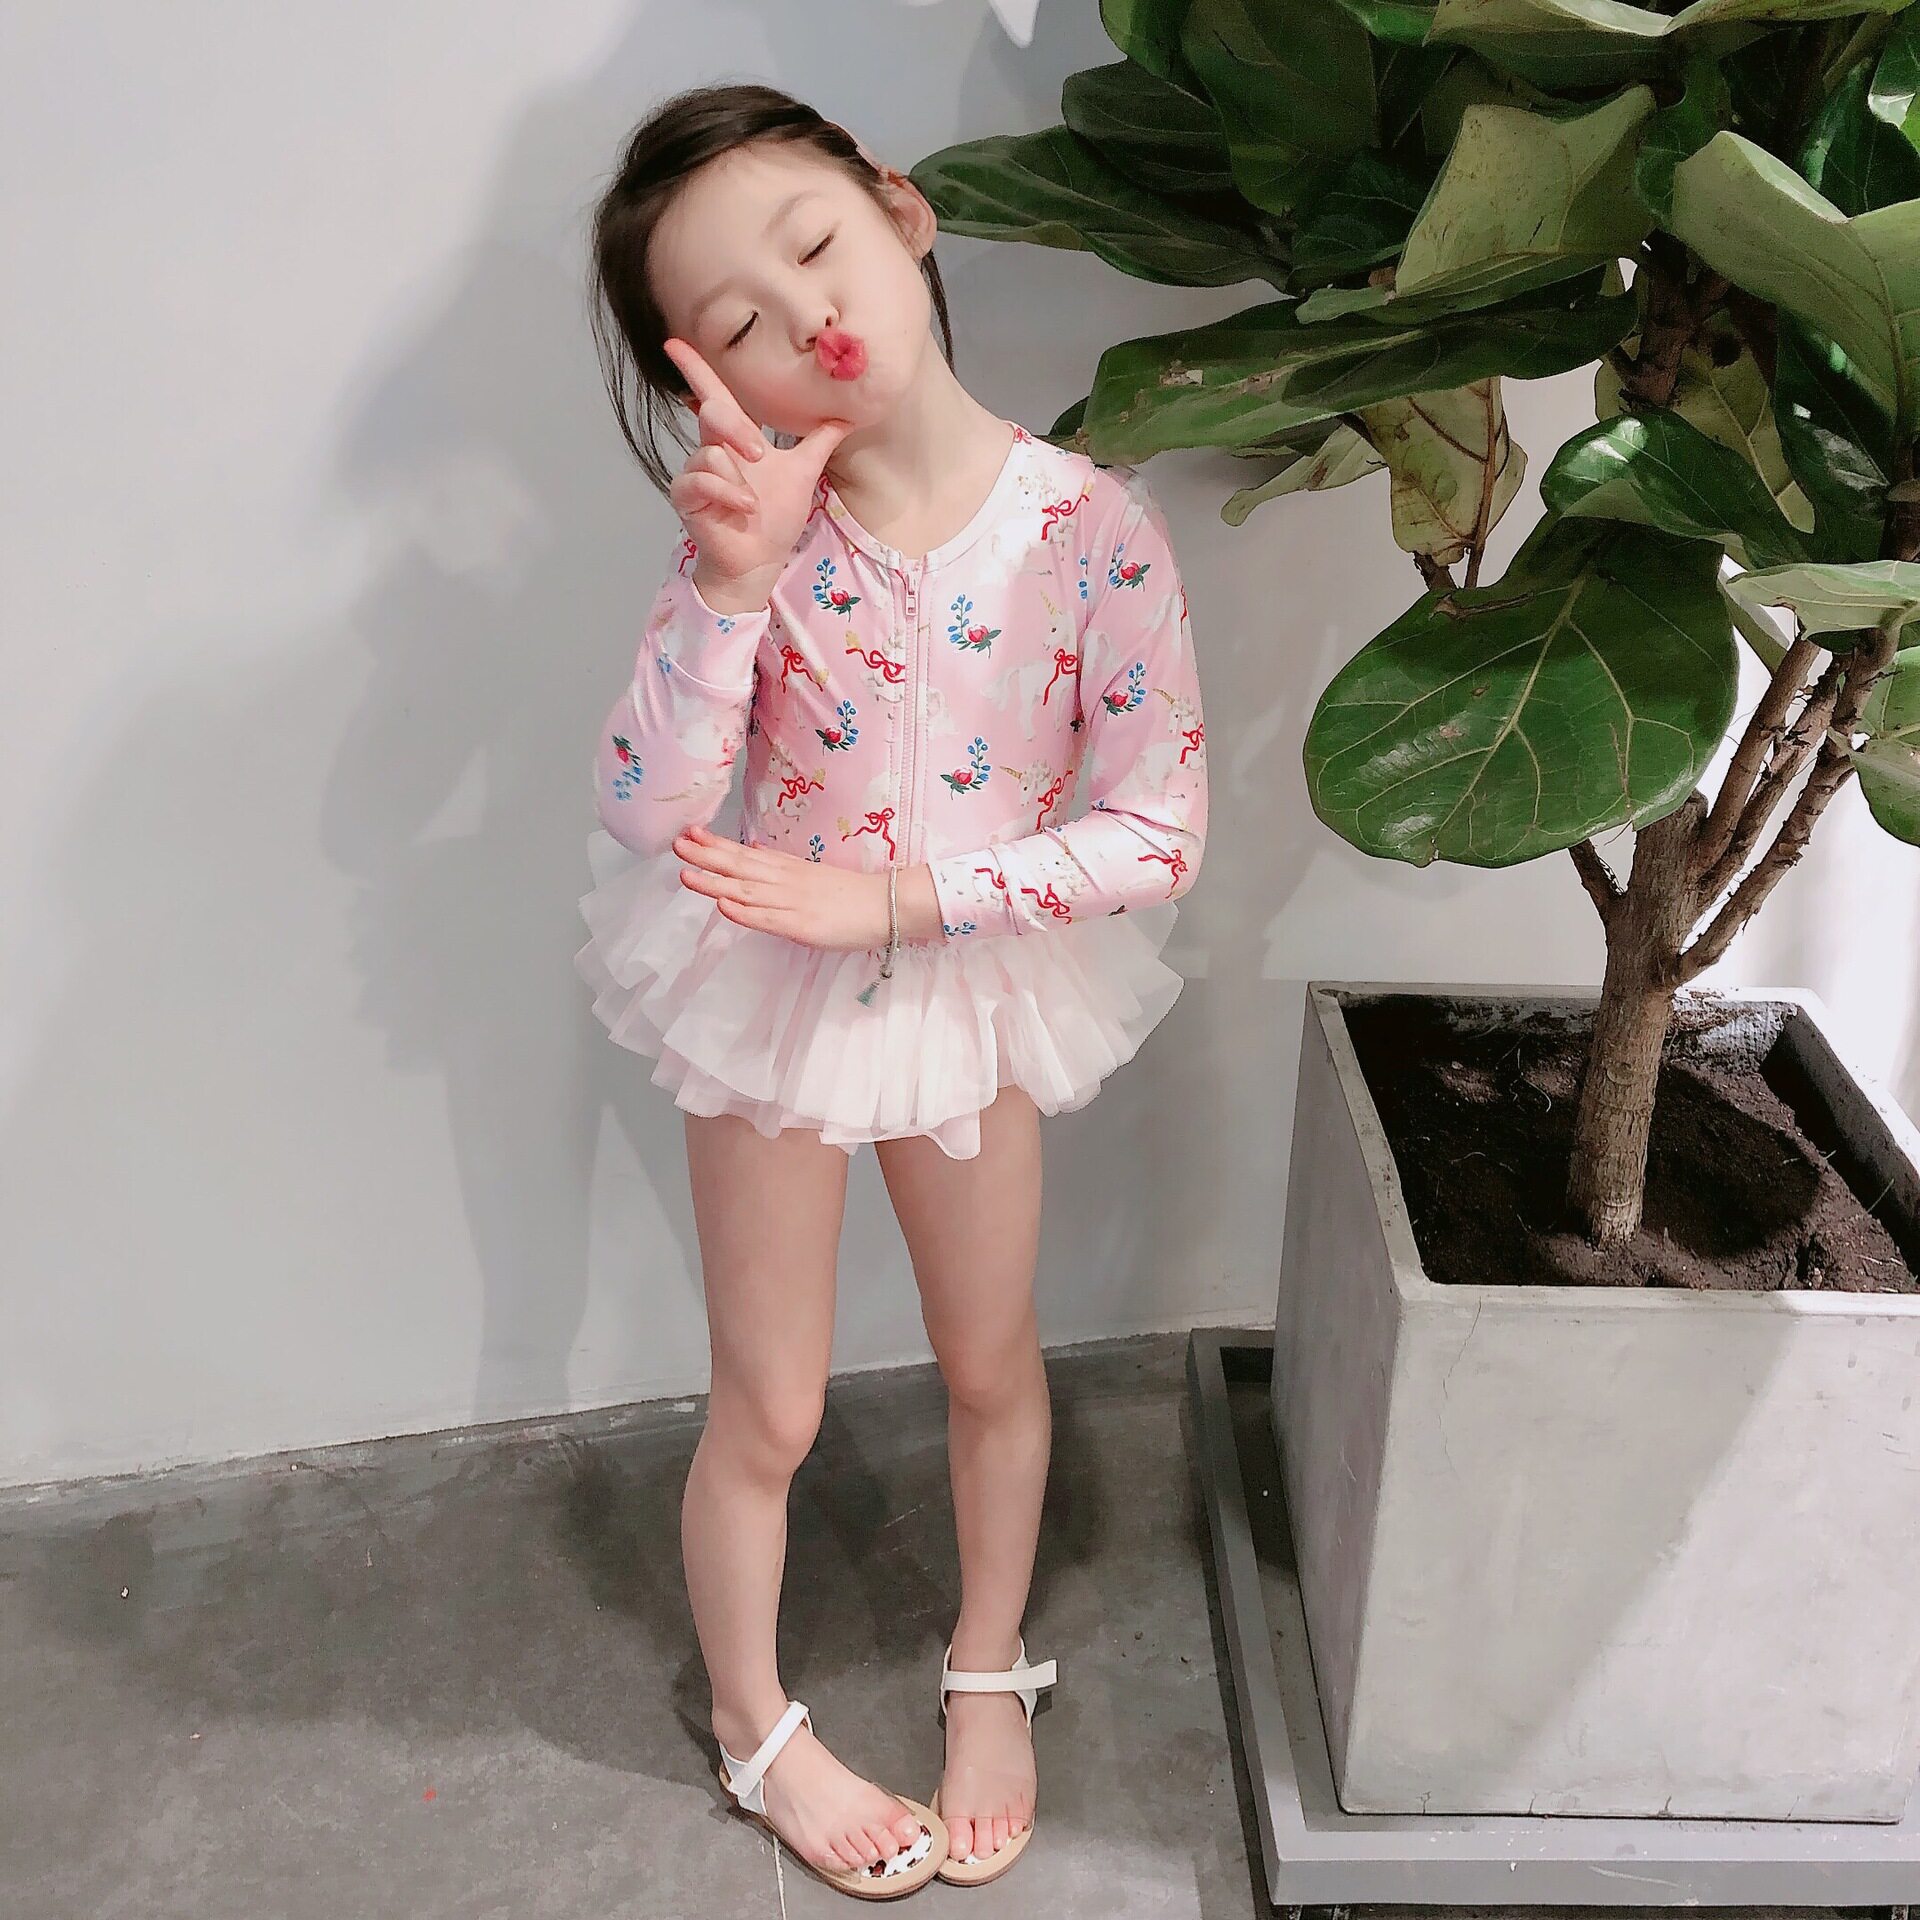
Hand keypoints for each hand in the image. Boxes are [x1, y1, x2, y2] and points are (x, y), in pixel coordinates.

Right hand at [663, 337, 853, 585]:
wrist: (761, 560)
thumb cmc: (775, 518)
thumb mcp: (803, 472)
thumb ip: (819, 441)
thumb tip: (847, 415)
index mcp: (735, 439)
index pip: (714, 395)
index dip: (696, 369)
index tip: (676, 343)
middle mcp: (712, 450)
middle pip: (713, 413)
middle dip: (736, 430)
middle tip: (759, 454)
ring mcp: (696, 473)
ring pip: (712, 453)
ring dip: (739, 479)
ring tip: (753, 503)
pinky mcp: (687, 497)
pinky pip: (703, 481)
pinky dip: (729, 494)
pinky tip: (744, 508)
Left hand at [673, 825, 892, 950]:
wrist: (886, 905)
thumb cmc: (850, 894)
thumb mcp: (811, 873)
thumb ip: (779, 865)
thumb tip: (752, 852)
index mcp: (787, 869)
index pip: (744, 854)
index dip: (715, 844)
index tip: (690, 832)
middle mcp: (785, 882)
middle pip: (739, 868)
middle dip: (706, 857)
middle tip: (677, 845)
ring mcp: (792, 903)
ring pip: (747, 892)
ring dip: (715, 883)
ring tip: (686, 875)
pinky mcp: (802, 927)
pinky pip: (768, 919)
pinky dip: (745, 913)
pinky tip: (723, 906)